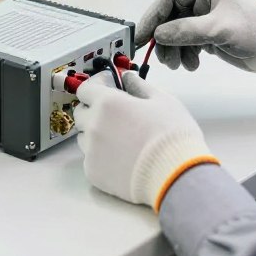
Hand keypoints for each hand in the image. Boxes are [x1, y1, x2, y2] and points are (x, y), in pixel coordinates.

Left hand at [73, 71, 217, 209]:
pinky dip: (101, 156)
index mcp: (107, 103)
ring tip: (121, 139)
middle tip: (115, 115)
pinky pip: (90, 158)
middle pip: (80, 113)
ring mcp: (91, 151)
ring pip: (84, 137)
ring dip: (96, 134)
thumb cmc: (171, 135)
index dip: (96, 87)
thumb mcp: (162, 100)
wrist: (175, 176)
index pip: (85, 89)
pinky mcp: (93, 173)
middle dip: (93, 110)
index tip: (107, 89)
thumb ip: (140, 85)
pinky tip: (122, 158)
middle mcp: (94, 125)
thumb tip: (127, 78)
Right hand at [136, 0, 255, 75]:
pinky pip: (187, 43)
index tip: (141, 35)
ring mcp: (206, 19)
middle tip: (163, 57)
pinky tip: (192, 64)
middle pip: (170, 17)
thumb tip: (160, 34)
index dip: (153, 15)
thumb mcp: (220, 29)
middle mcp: (204, 1)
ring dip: (174, 50)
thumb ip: (187, 31)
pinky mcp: (210, 35)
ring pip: (176, 32)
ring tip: (180, 65)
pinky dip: (185, 55)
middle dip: (164, 38)